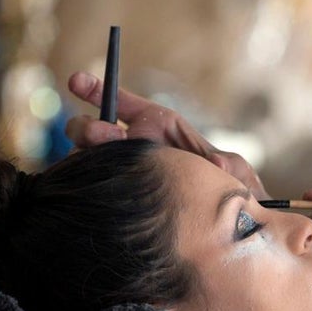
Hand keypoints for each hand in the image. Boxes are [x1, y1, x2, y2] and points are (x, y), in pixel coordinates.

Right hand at [64, 71, 269, 197]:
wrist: (221, 229)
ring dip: (84, 157)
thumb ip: (229, 166)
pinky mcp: (112, 197)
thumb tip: (219, 164)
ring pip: (86, 158)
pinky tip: (81, 190)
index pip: (123, 103)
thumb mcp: (235, 174)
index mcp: (158, 127)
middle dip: (89, 128)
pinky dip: (80, 185)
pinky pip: (87, 187)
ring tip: (96, 163)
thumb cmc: (227, 192)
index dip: (98, 89)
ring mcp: (120, 173)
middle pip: (95, 130)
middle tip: (101, 135)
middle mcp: (133, 146)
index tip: (76, 81)